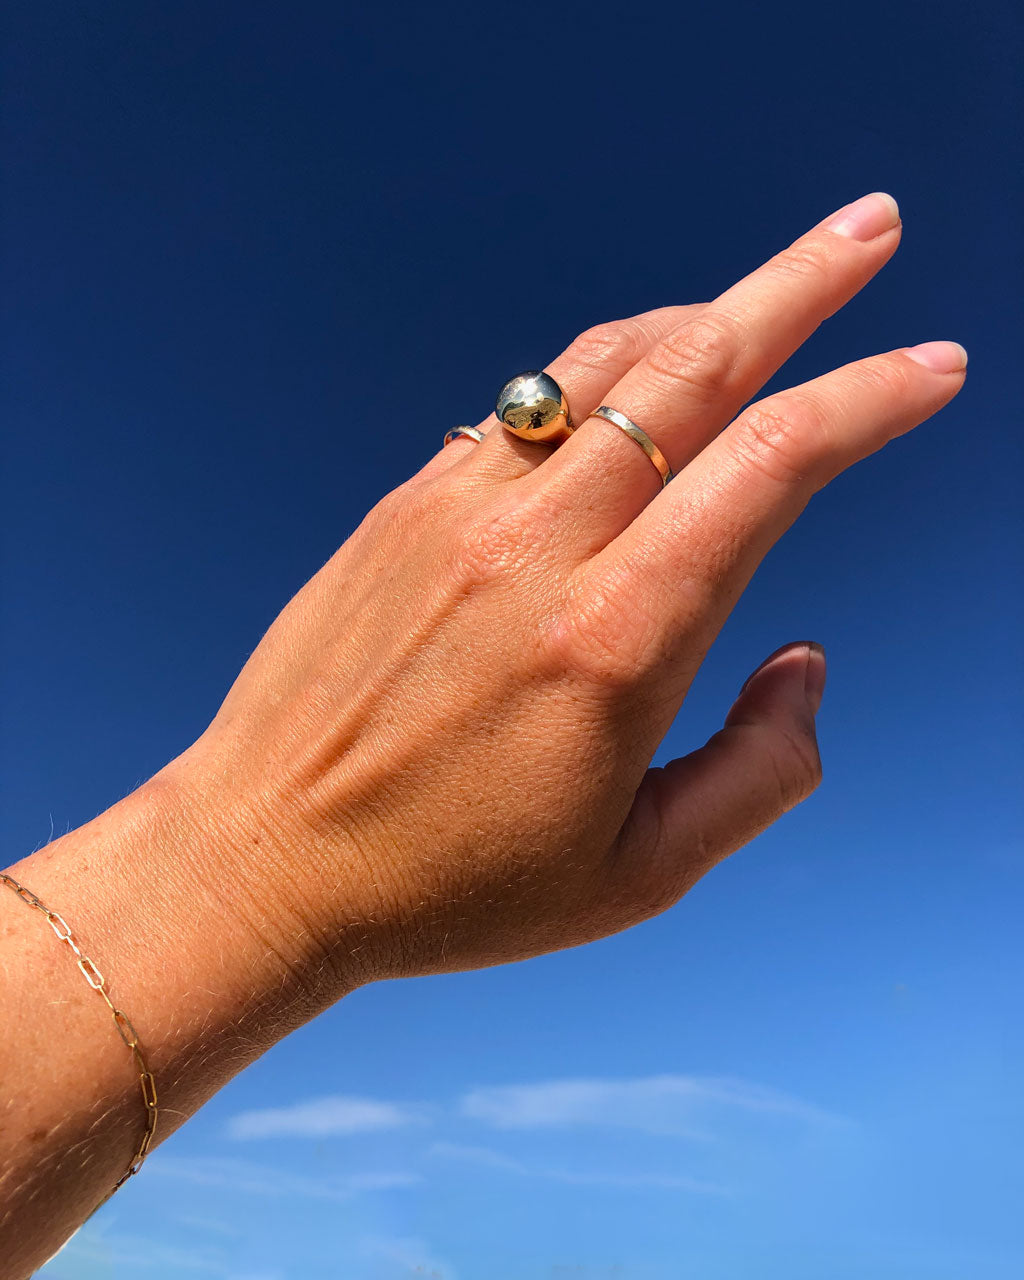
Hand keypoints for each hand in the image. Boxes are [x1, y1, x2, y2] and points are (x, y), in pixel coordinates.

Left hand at [170, 192, 963, 991]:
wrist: (264, 859)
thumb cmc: (451, 886)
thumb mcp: (642, 874)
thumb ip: (763, 771)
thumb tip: (803, 662)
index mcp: (614, 642)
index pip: (770, 467)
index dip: (868, 399)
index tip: (933, 365)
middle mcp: (535, 551)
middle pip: (693, 369)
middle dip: (801, 286)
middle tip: (870, 228)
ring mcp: (456, 513)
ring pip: (602, 367)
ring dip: (699, 317)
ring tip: (760, 303)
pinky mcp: (401, 508)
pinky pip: (523, 409)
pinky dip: (600, 376)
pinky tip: (632, 389)